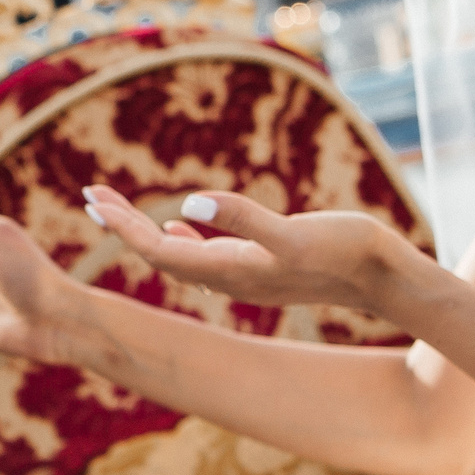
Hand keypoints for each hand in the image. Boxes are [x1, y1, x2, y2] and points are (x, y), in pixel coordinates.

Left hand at [82, 184, 409, 312]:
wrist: (384, 278)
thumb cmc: (345, 252)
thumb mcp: (293, 233)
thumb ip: (244, 220)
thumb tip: (190, 204)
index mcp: (229, 270)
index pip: (159, 251)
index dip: (124, 227)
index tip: (93, 200)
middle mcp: (228, 278)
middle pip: (160, 253)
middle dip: (124, 225)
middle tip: (90, 197)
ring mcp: (243, 275)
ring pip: (179, 254)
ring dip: (146, 231)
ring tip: (116, 210)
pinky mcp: (260, 266)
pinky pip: (206, 255)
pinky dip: (182, 237)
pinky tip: (177, 225)